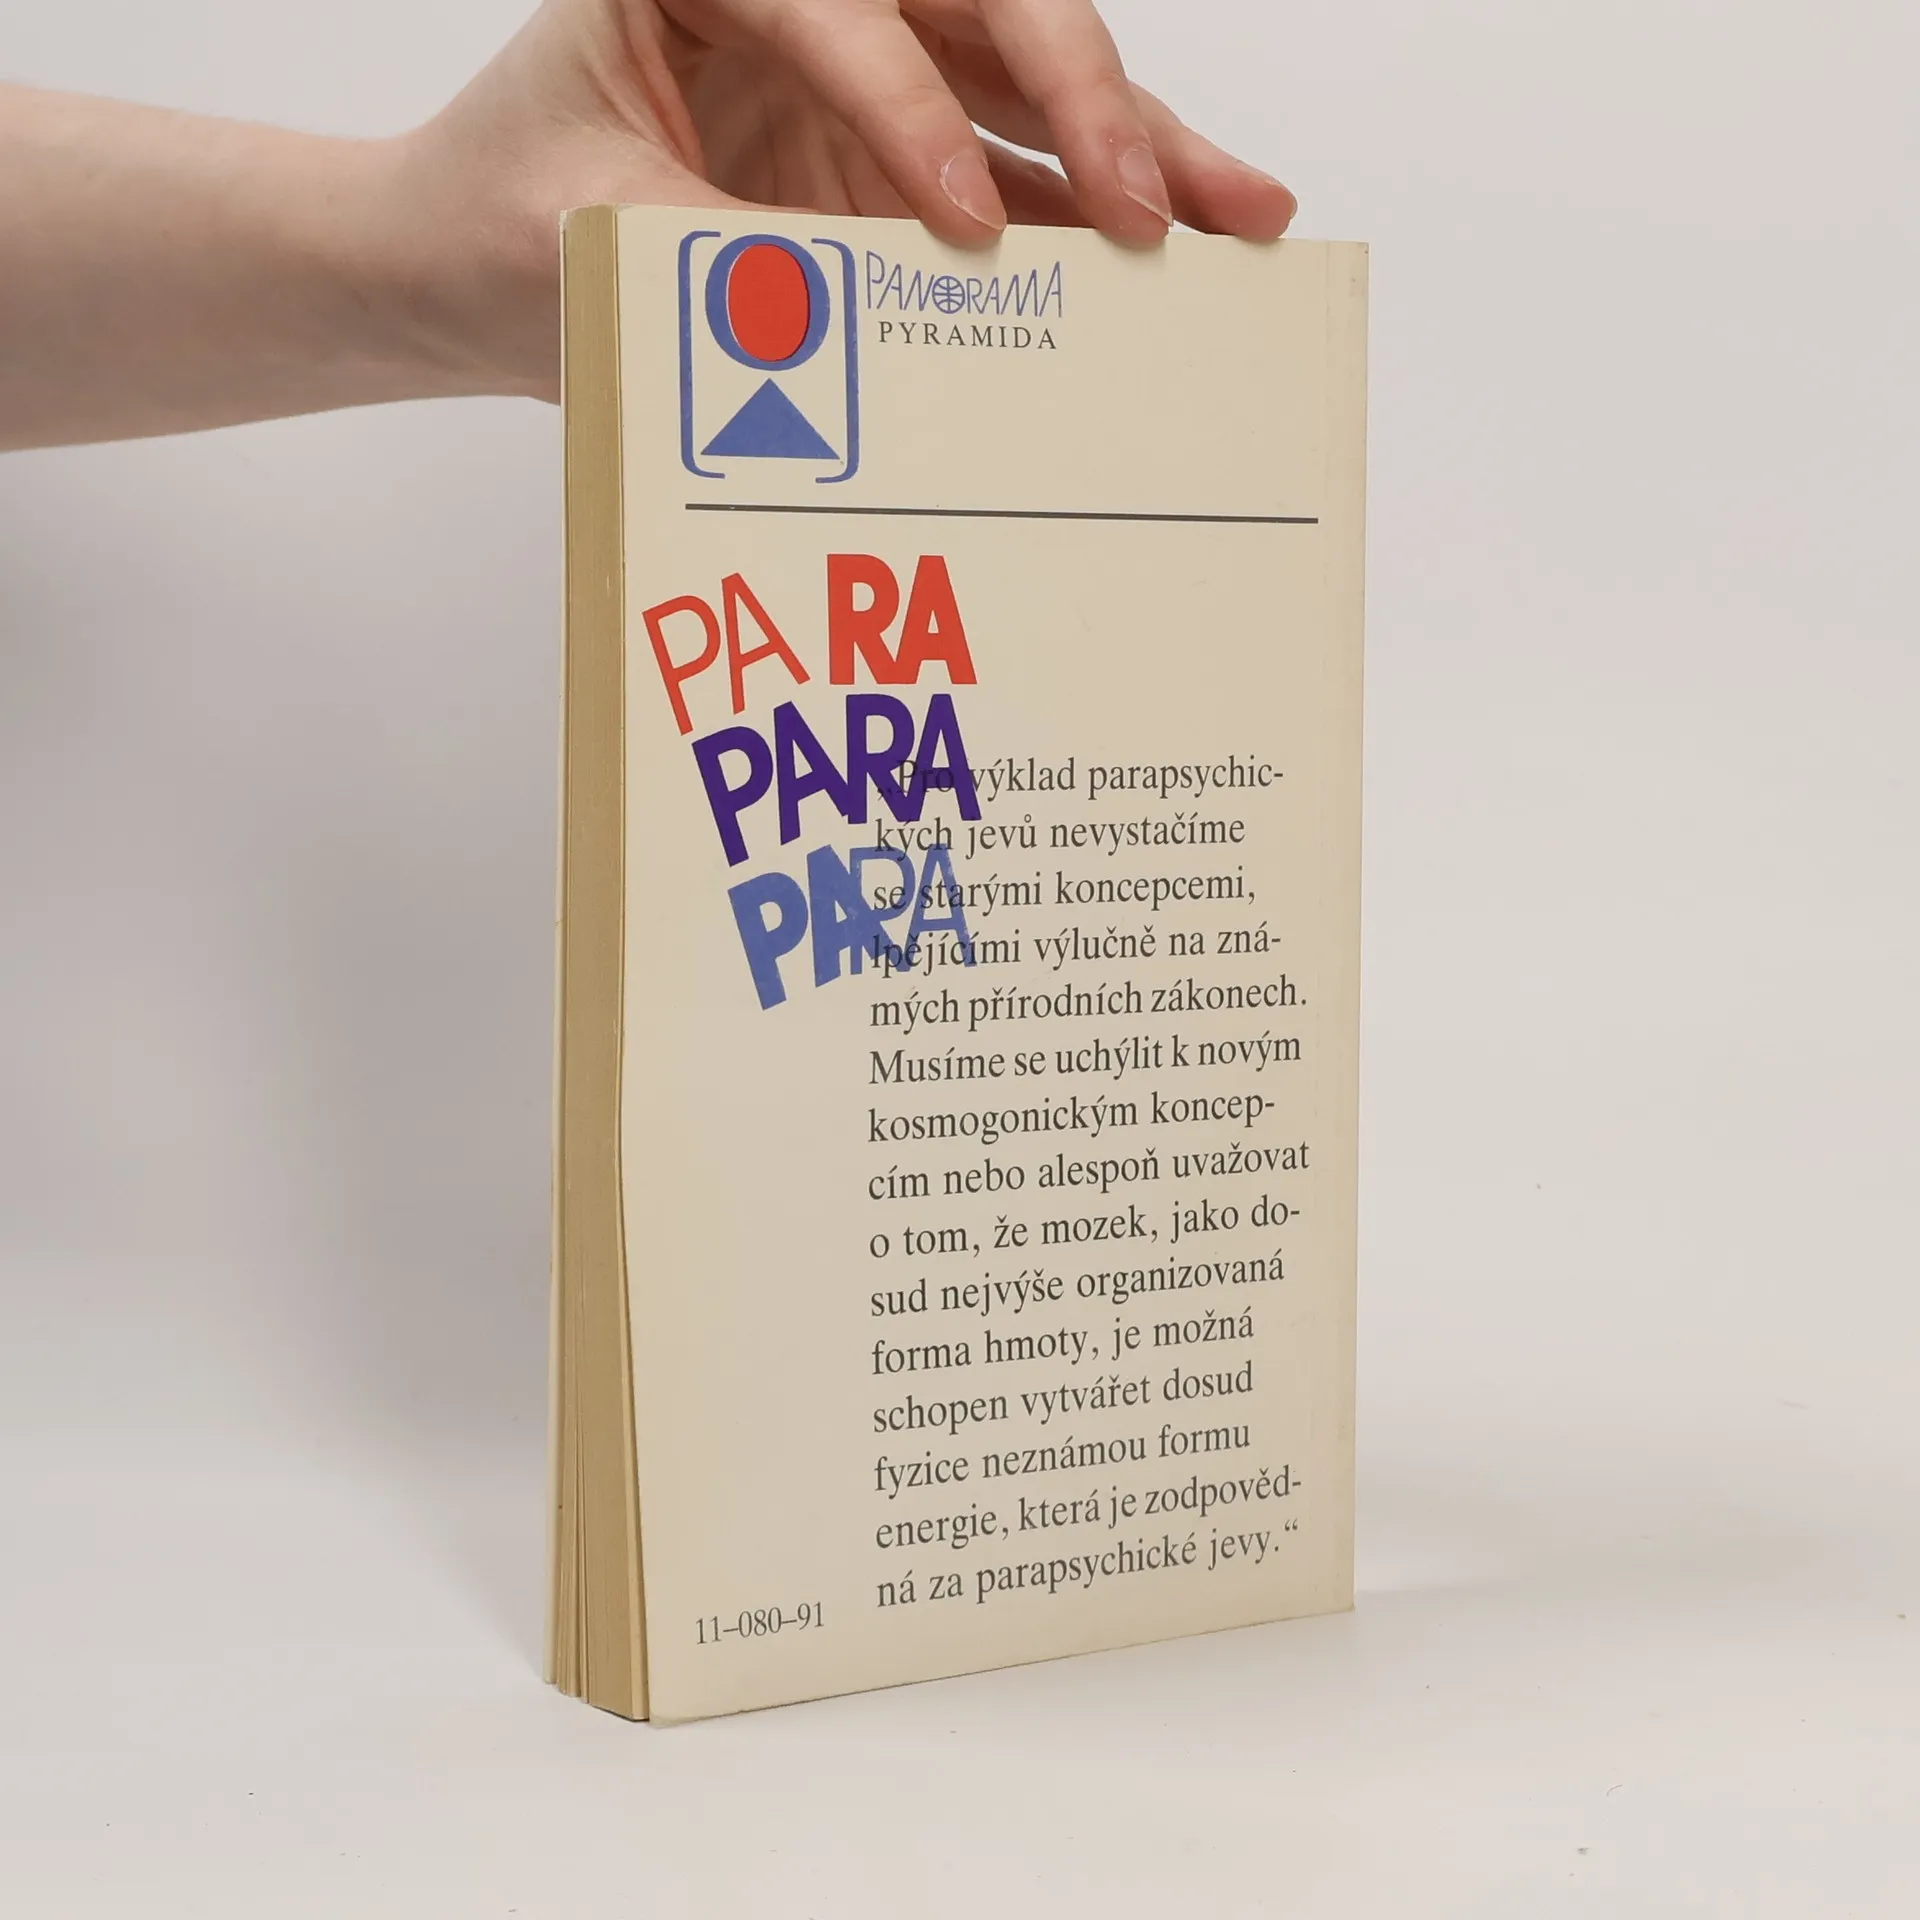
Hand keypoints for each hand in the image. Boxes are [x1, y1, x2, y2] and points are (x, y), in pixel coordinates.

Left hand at [397, 0, 1296, 398]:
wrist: (463, 270)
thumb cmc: (498, 226)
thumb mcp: (589, 242)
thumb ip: (728, 267)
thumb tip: (879, 324)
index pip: (833, 4)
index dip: (902, 108)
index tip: (953, 227)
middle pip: (979, 11)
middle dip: (1080, 99)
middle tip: (1149, 197)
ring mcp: (866, 73)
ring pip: (1028, 86)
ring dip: (1138, 145)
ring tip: (1243, 212)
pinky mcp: (896, 158)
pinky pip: (1017, 175)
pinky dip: (1093, 215)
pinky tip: (1186, 241)